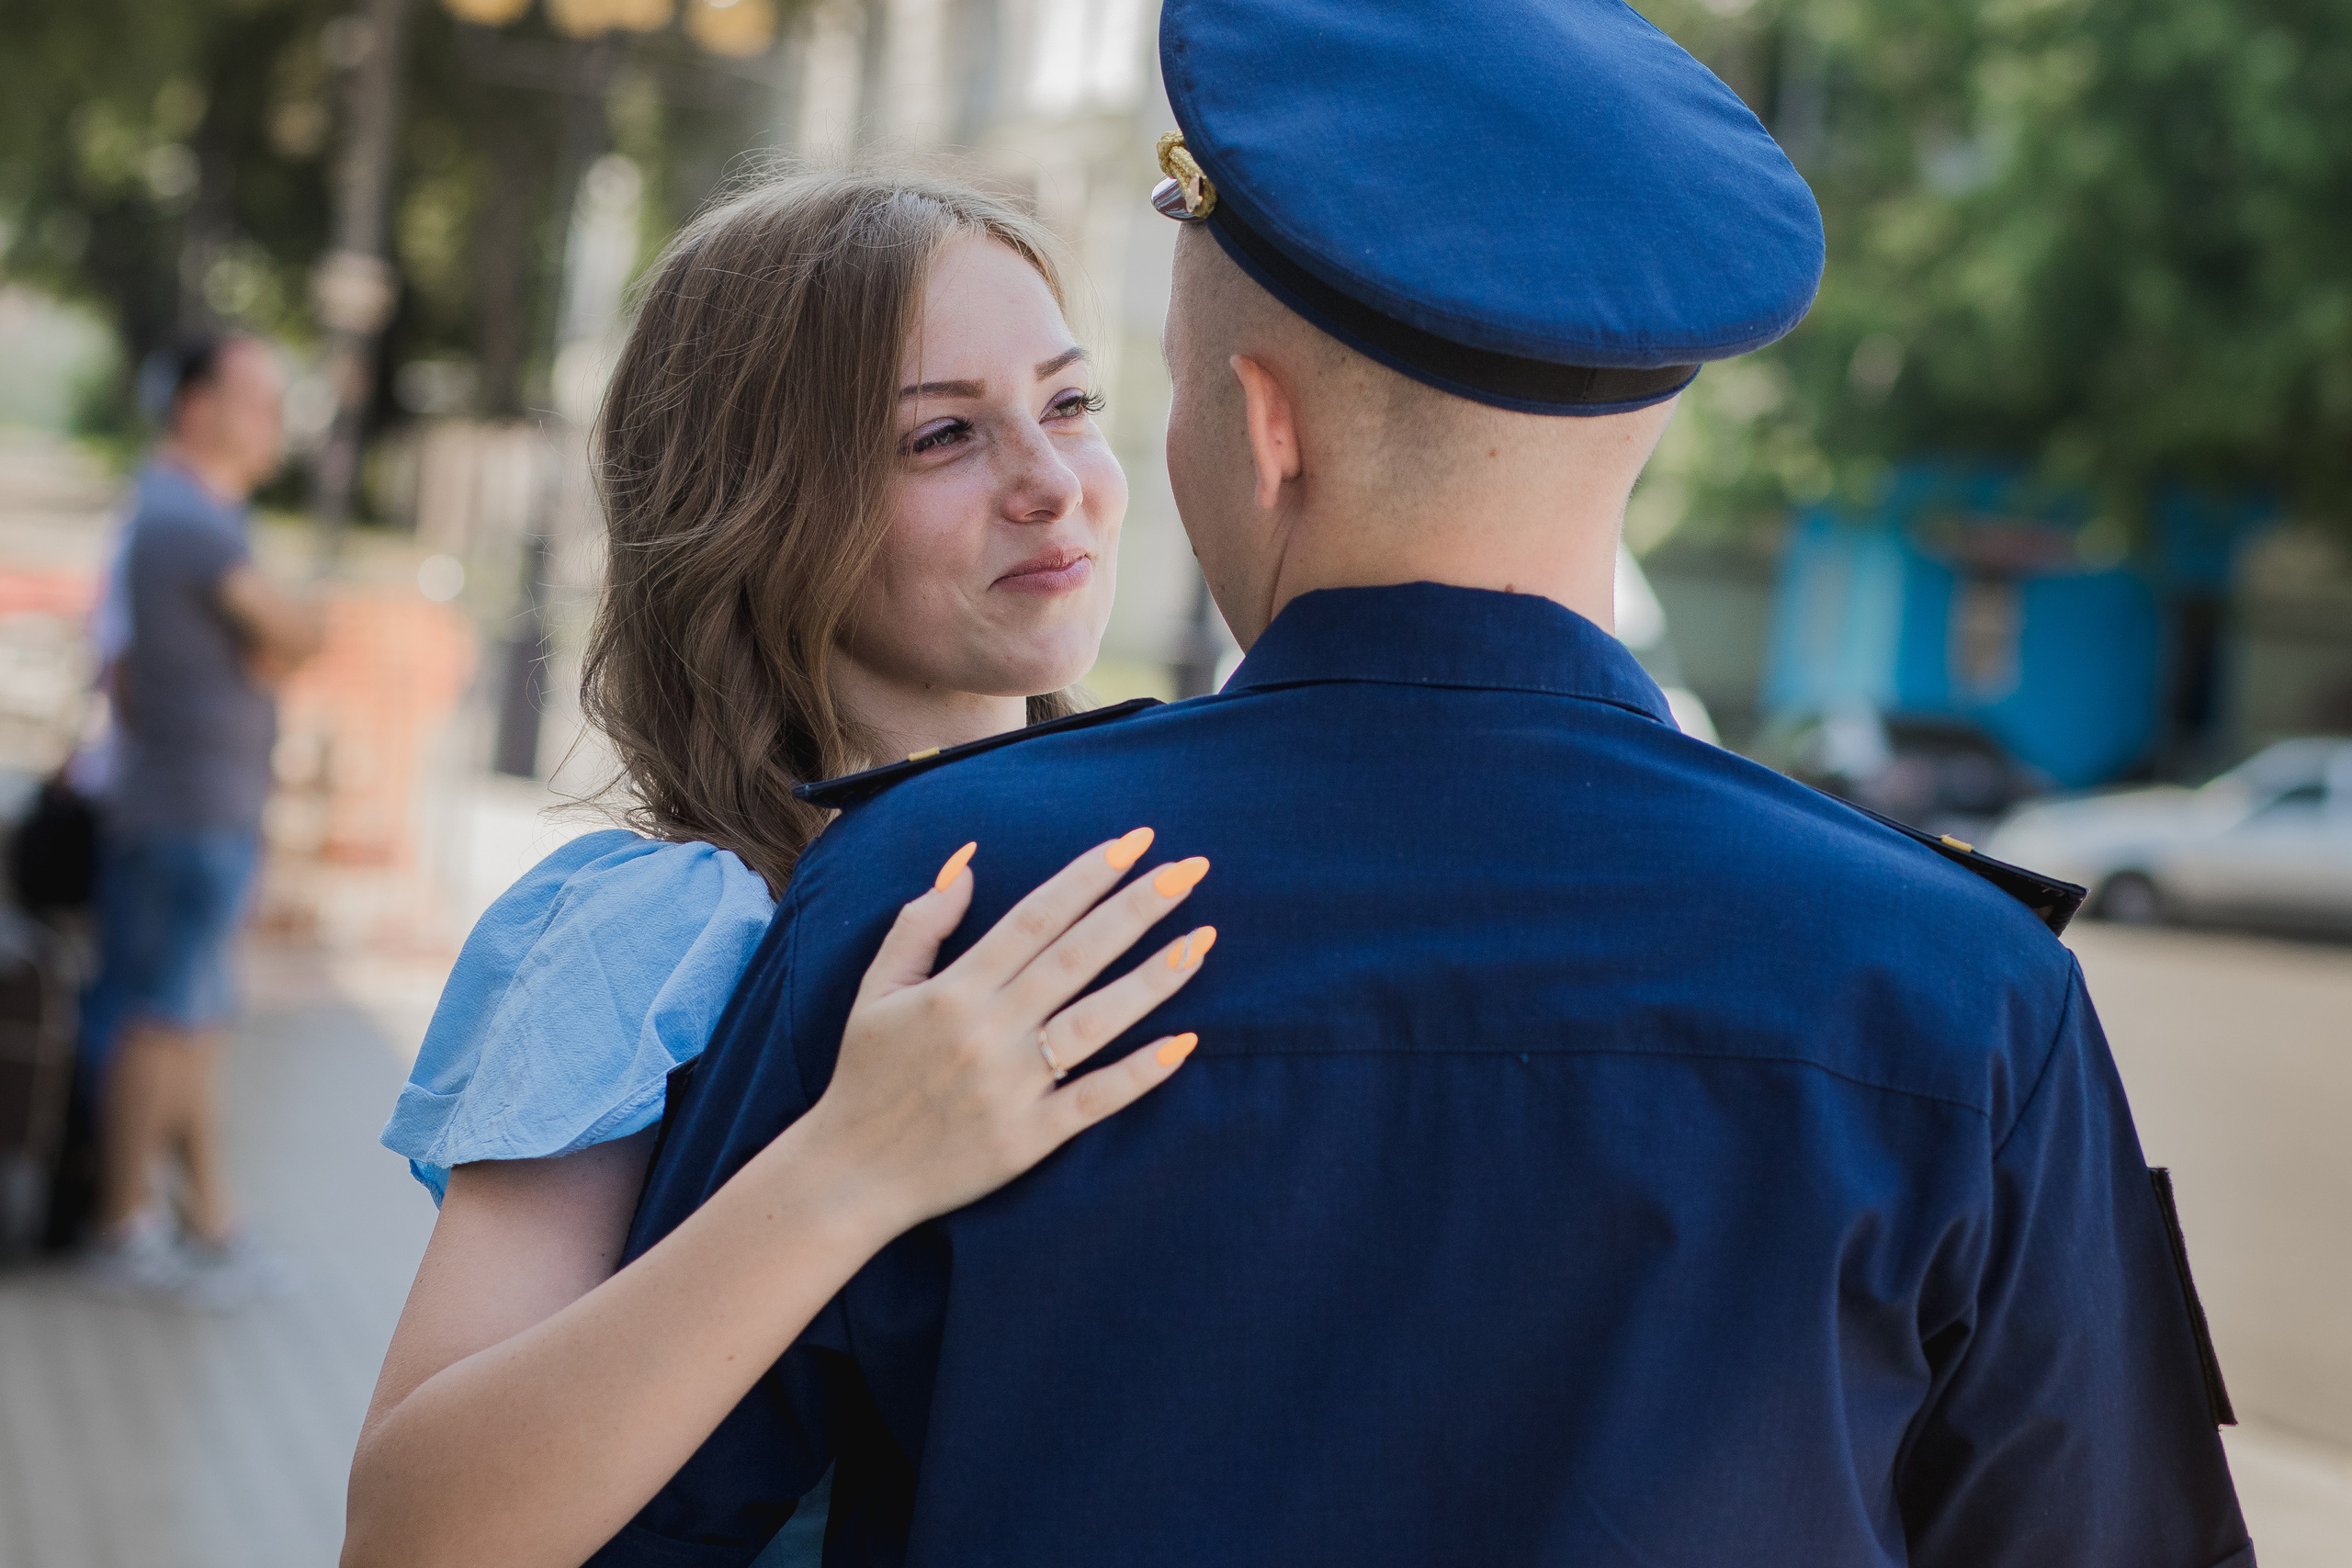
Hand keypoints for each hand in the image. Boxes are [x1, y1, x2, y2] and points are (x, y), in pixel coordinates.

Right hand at [796, 828, 1214, 1236]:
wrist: (850, 1173)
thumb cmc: (866, 1072)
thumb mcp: (876, 987)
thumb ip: (921, 922)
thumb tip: (970, 861)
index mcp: (955, 988)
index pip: (1036, 917)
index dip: (1088, 875)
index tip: (1135, 841)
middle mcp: (988, 1030)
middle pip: (1077, 956)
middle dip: (1138, 907)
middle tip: (1191, 868)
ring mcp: (1012, 1085)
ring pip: (1096, 1020)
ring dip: (1155, 978)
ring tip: (1203, 939)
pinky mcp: (1029, 1138)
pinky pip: (1094, 1099)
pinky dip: (1141, 1073)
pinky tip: (1187, 1042)